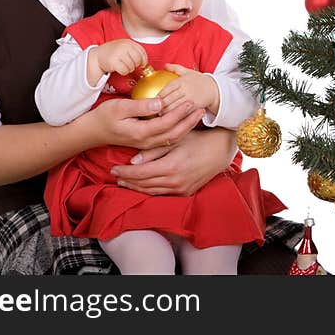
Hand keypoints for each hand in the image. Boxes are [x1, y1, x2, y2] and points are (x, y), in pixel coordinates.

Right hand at [78, 96, 203, 150]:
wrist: (93, 132)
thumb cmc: (104, 116)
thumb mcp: (119, 107)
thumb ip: (141, 105)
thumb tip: (160, 102)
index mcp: (140, 132)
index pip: (166, 124)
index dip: (180, 114)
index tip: (190, 102)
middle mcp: (146, 141)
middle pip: (174, 134)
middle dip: (190, 122)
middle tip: (202, 109)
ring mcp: (147, 144)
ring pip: (173, 138)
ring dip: (187, 127)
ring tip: (198, 114)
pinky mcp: (147, 142)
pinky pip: (167, 139)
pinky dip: (179, 131)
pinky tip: (186, 122)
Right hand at [88, 39, 147, 82]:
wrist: (97, 56)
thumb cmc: (114, 53)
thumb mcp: (124, 47)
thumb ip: (135, 52)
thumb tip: (146, 64)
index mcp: (128, 42)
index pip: (142, 52)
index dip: (144, 60)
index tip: (142, 64)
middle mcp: (124, 46)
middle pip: (138, 60)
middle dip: (136, 65)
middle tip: (130, 65)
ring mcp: (118, 53)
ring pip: (132, 66)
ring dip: (129, 69)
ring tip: (123, 66)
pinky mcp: (113, 62)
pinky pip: (125, 71)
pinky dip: (124, 72)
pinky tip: (119, 69)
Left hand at [111, 128, 237, 195]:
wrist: (220, 150)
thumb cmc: (197, 140)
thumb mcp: (175, 140)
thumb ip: (153, 151)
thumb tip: (133, 161)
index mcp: (171, 166)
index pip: (140, 173)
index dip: (125, 172)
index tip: (114, 169)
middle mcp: (175, 181)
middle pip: (144, 185)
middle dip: (127, 181)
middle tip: (115, 176)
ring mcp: (181, 189)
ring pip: (152, 192)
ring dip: (136, 188)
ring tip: (124, 182)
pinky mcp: (186, 192)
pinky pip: (163, 194)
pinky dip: (150, 190)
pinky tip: (142, 186)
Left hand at [156, 64, 219, 114]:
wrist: (214, 89)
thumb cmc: (199, 80)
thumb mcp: (188, 72)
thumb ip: (175, 68)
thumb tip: (165, 65)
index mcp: (181, 81)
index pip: (166, 89)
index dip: (158, 96)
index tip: (152, 101)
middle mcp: (185, 90)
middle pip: (168, 100)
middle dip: (159, 106)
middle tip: (152, 110)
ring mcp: (190, 99)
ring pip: (174, 108)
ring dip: (166, 113)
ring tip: (159, 115)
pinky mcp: (195, 107)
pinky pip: (183, 113)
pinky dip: (176, 117)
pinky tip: (170, 119)